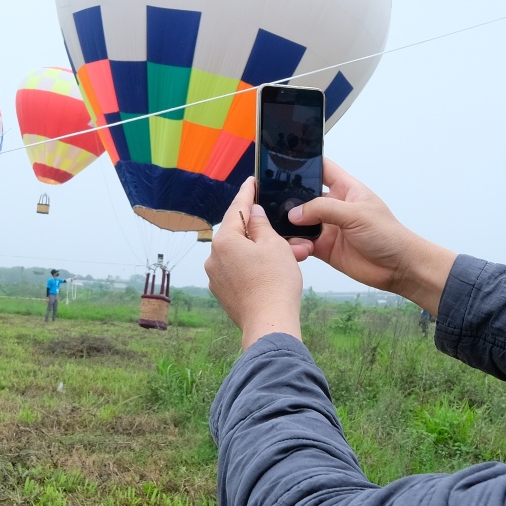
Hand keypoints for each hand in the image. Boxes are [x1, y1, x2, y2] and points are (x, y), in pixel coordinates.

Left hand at [206, 178, 303, 348]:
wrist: (270, 324)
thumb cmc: (274, 283)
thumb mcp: (274, 245)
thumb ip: (261, 224)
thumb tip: (254, 214)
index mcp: (224, 240)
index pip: (237, 208)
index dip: (247, 193)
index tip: (251, 182)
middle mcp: (214, 257)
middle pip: (240, 234)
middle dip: (264, 231)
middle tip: (284, 229)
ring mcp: (217, 277)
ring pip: (243, 254)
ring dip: (265, 251)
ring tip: (291, 254)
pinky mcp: (224, 292)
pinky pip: (241, 270)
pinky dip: (257, 266)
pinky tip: (276, 269)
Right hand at [287, 160, 456, 314]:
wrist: (398, 267)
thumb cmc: (388, 235)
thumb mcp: (356, 214)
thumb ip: (324, 210)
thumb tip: (295, 213)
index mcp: (345, 189)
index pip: (322, 168)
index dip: (305, 164)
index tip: (283, 163)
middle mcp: (334, 206)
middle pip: (303, 195)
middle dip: (289, 198)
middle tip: (274, 202)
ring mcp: (328, 227)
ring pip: (299, 221)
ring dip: (290, 225)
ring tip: (286, 229)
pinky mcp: (324, 247)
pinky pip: (302, 242)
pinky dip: (296, 244)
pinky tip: (300, 247)